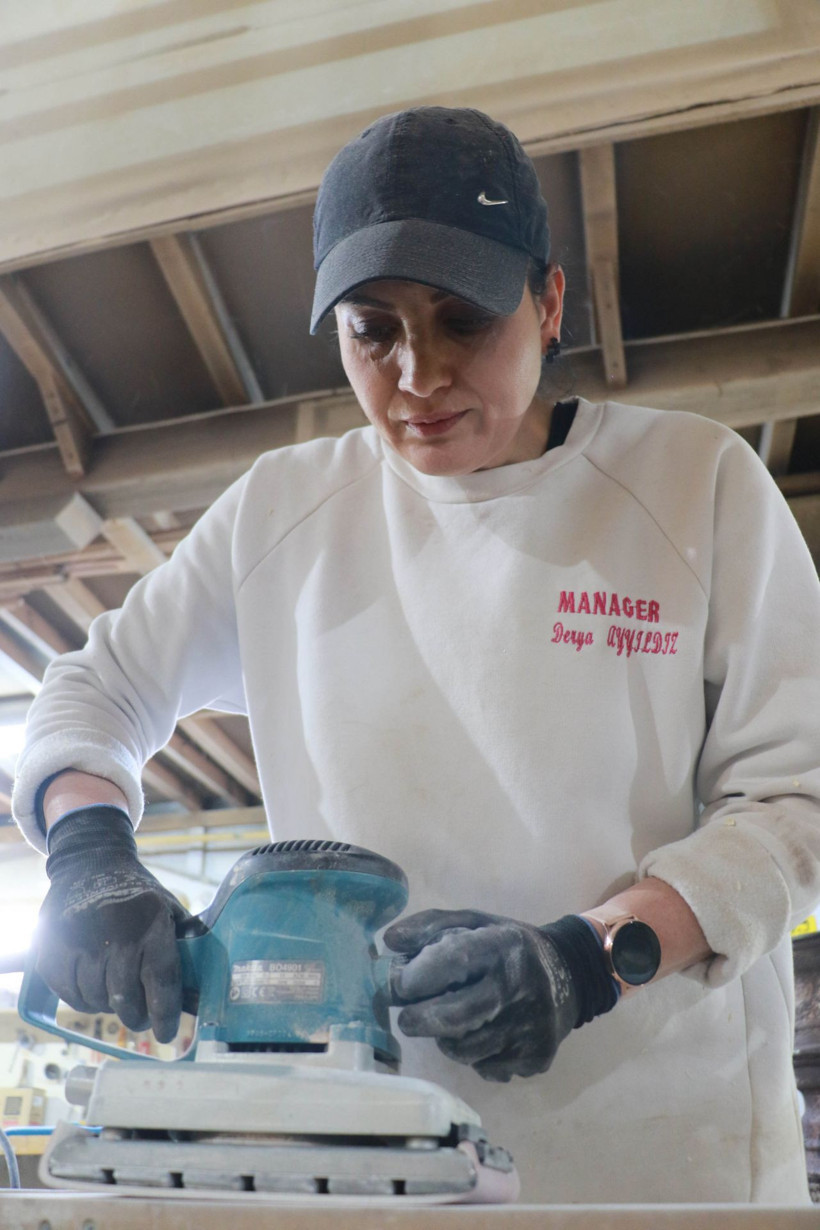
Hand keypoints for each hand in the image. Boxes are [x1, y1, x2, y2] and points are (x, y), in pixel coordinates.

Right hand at [37, 805, 192, 1042]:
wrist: (90, 861)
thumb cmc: (136, 891)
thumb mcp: (168, 905)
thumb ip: (184, 940)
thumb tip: (201, 984)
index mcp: (150, 924)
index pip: (160, 980)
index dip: (164, 1013)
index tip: (167, 1034)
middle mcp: (114, 936)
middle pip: (126, 998)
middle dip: (138, 1016)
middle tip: (142, 1019)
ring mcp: (79, 945)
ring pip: (97, 1001)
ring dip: (110, 1007)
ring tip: (117, 996)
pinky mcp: (52, 953)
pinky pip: (71, 996)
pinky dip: (84, 1000)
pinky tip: (94, 988)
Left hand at [385, 908, 582, 1081]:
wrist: (572, 975)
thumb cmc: (511, 947)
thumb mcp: (477, 923)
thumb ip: (431, 926)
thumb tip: (389, 941)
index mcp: (503, 946)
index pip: (453, 960)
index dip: (417, 976)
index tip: (398, 986)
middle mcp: (519, 987)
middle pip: (454, 1018)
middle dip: (419, 1021)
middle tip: (408, 1019)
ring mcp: (530, 1027)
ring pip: (465, 1050)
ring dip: (446, 1039)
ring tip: (451, 1022)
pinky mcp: (537, 1058)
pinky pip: (486, 1067)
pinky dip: (474, 1055)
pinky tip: (483, 1035)